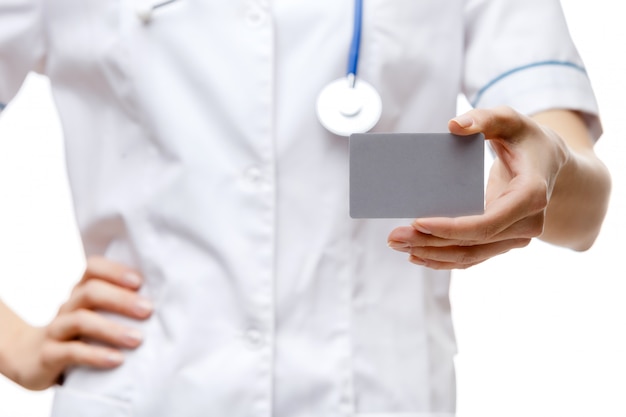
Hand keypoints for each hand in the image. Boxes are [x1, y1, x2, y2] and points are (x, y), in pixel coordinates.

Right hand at [3, 257, 152, 389]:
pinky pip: (71, 352)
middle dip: (121, 299)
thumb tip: (169, 301)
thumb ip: (122, 305)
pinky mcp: (48, 355)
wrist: (31, 357)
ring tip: (137, 339)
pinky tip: (117, 360)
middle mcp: (68, 305)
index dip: (115, 271)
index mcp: (82, 291)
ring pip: (80, 321)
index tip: (140, 281)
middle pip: (90, 292)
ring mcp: (56, 329)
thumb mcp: (97, 314)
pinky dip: (95, 355)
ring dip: (111, 329)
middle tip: (148, 310)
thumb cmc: (79, 332)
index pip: (93, 268)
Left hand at [388, 106, 569, 268]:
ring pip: (470, 254)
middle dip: (430, 242)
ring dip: (431, 254)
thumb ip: (484, 118)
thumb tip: (454, 126)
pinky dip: (444, 259)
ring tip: (398, 245)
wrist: (549, 163)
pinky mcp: (503, 242)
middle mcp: (528, 223)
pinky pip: (472, 256)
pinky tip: (417, 255)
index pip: (488, 223)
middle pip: (473, 243)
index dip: (452, 227)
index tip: (417, 222)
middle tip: (393, 237)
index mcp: (531, 195)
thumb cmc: (526, 139)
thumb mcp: (510, 120)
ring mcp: (516, 237)